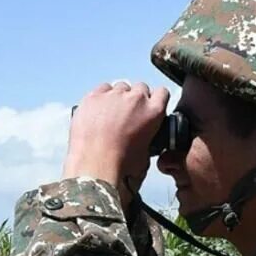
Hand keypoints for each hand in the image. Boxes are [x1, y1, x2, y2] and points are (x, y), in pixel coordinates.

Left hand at [63, 81, 169, 207]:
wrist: (95, 168)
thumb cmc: (120, 167)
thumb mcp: (146, 155)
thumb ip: (148, 139)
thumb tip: (141, 139)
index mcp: (153, 112)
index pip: (162, 93)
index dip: (155, 100)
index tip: (149, 106)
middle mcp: (135, 99)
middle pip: (140, 88)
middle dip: (136, 99)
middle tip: (128, 115)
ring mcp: (113, 96)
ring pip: (119, 87)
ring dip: (118, 97)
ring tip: (110, 115)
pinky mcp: (93, 97)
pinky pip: (101, 89)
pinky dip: (101, 98)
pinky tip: (97, 112)